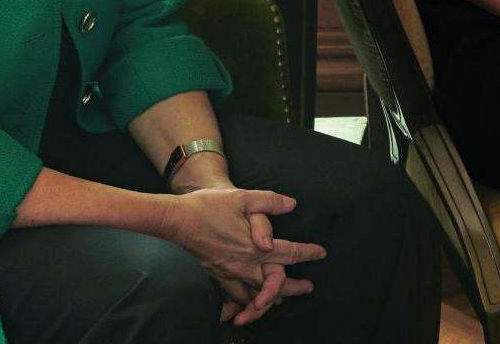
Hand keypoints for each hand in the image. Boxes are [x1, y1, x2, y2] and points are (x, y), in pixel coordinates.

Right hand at [157, 187, 321, 326]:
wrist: (178, 219)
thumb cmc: (210, 206)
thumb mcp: (244, 197)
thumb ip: (270, 202)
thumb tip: (291, 205)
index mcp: (255, 247)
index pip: (289, 253)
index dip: (308, 253)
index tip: (321, 253)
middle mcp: (244, 265)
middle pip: (275, 283)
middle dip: (294, 287)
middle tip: (308, 288)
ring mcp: (229, 274)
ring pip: (255, 295)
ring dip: (271, 299)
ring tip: (282, 299)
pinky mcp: (216, 276)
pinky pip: (235, 296)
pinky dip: (246, 301)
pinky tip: (250, 302)